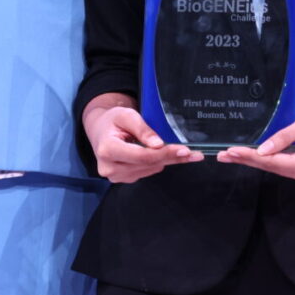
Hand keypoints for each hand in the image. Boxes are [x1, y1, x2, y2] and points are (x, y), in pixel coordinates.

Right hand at [85, 103, 202, 182]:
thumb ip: (142, 129)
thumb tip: (159, 144)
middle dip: (172, 157)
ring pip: (151, 169)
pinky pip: (148, 171)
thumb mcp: (126, 115)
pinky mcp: (125, 179)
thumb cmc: (113, 120)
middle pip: (149, 164)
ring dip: (167, 159)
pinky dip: (159, 162)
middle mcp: (110, 168)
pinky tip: (164, 153)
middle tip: (194, 154)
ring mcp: (117, 176)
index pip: (142, 155)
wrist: (101, 131)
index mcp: (107, 150)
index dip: (165, 153)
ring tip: (180, 149)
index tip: (184, 150)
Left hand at [217, 105, 294, 184]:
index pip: (273, 162)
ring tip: (230, 155)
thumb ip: (284, 137)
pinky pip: (283, 166)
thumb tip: (261, 150)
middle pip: (271, 168)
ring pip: (275, 168)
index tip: (231, 152)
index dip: (251, 156)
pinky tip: (249, 156)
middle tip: (222, 155)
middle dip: (246, 160)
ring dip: (253, 161)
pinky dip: (266, 160)